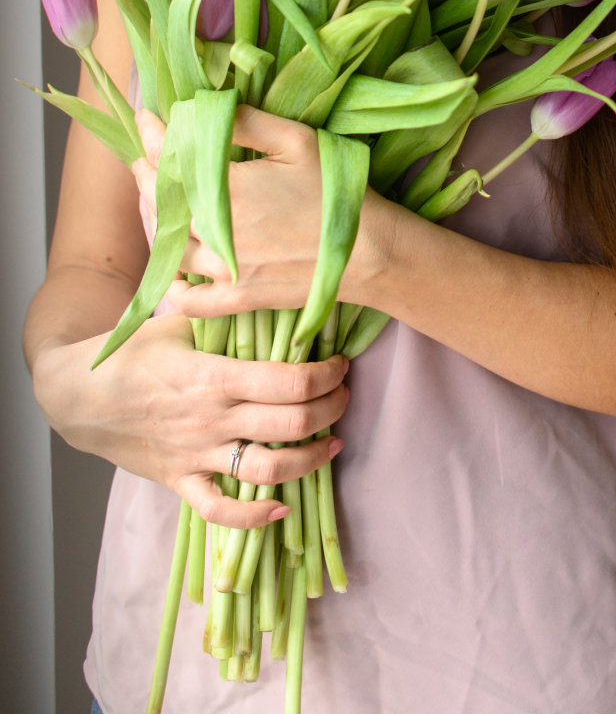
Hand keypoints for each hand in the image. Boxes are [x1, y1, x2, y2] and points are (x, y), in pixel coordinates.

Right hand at [32, 314, 348, 526]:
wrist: (78, 395)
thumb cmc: (132, 352)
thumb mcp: (180, 323)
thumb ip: (225, 316)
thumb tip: (269, 290)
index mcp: (214, 376)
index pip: (289, 381)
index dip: (326, 375)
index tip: (340, 364)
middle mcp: (211, 419)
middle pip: (291, 424)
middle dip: (331, 409)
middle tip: (344, 395)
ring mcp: (196, 455)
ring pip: (268, 470)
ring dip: (311, 459)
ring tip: (334, 442)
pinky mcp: (180, 482)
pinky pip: (221, 512)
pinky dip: (255, 517)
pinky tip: (283, 506)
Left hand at [134, 105, 394, 319]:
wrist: (368, 250)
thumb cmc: (334, 189)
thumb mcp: (296, 142)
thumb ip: (249, 123)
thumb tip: (209, 108)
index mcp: (227, 189)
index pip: (170, 158)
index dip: (152, 135)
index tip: (145, 118)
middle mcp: (215, 231)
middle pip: (161, 202)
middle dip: (148, 175)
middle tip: (145, 159)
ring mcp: (224, 269)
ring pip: (168, 248)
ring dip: (157, 222)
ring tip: (159, 204)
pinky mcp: (237, 298)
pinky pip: (188, 301)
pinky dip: (173, 287)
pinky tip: (175, 269)